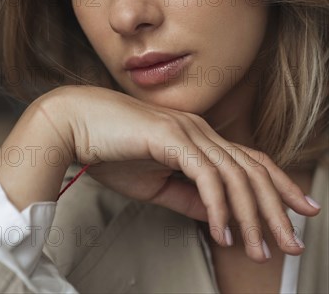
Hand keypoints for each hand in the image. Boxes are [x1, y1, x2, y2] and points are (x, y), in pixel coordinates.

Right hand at [45, 85, 319, 262]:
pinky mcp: (170, 137)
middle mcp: (200, 130)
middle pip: (252, 168)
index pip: (249, 161)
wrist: (73, 123)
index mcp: (198, 137)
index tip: (297, 211)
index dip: (278, 186)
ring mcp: (187, 130)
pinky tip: (222, 231)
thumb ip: (188, 197)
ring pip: (234, 174)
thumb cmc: (109, 148)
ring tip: (259, 248)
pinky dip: (218, 206)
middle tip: (291, 242)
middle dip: (276, 208)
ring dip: (251, 216)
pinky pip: (205, 175)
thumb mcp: (156, 183)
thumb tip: (217, 216)